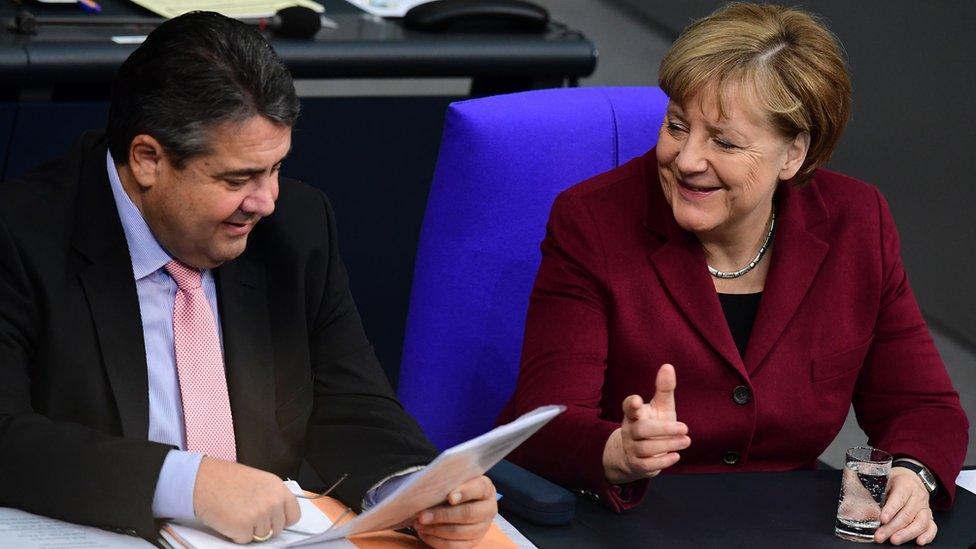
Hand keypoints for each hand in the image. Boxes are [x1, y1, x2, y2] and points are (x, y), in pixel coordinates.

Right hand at [193, 457, 300, 543]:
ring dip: (250, 530)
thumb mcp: (258, 481)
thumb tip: (278, 514)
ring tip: (237, 512)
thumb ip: (272, 497)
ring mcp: (259, 516)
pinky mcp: (244, 528)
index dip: (283, 520)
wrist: (202, 481)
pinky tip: (229, 518)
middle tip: (248, 514)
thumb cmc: (226, 479)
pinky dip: (236, 534)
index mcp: (278, 488)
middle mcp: (272, 502)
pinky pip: (245, 540)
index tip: (275, 520)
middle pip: (278, 528)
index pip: (294, 515)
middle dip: (264, 526)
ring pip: (262, 536)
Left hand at [413, 476, 496, 547]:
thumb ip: (448, 482)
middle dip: (442, 516)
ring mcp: (483, 528)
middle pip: (468, 514)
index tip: (450, 497)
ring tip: (419, 525)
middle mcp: (488, 509)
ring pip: (459, 532)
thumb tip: (431, 489)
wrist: (462, 502)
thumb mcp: (455, 480)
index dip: (464, 492)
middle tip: (422, 516)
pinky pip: (455, 546)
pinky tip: (425, 534)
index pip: (478, 488)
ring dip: (436, 530)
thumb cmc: (456, 488)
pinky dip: (437, 541)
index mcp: (486, 489)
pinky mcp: (473, 542)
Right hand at [603, 364, 689, 484]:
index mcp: (634, 414)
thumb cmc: (652, 425)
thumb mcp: (660, 407)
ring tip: (687, 441)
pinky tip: (676, 455)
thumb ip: (664, 389)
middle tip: (685, 427)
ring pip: (646, 447)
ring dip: (668, 444)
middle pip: (641, 429)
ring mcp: (632, 448)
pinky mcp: (637, 464)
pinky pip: (647, 464)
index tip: (638, 401)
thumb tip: (668, 366)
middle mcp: (630, 430)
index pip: (628, 407)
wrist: (635, 455)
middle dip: (663, 429)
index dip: (631, 404)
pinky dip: (662, 461)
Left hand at [874, 467, 936, 544]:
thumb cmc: (895, 480)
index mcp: (905, 485)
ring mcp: (925, 507)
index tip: (882, 519)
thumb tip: (858, 499)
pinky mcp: (930, 516)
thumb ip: (875, 488)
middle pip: (907, 514)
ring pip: (920, 523)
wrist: (913, 478)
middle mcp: (917, 497)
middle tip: (880, 535)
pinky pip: (932, 527)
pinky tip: (919, 541)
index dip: (890, 510)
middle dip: (892, 527)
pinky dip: (928, 536)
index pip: (899, 498)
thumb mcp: (884, 478)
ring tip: (894, 540)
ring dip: (907, 534)